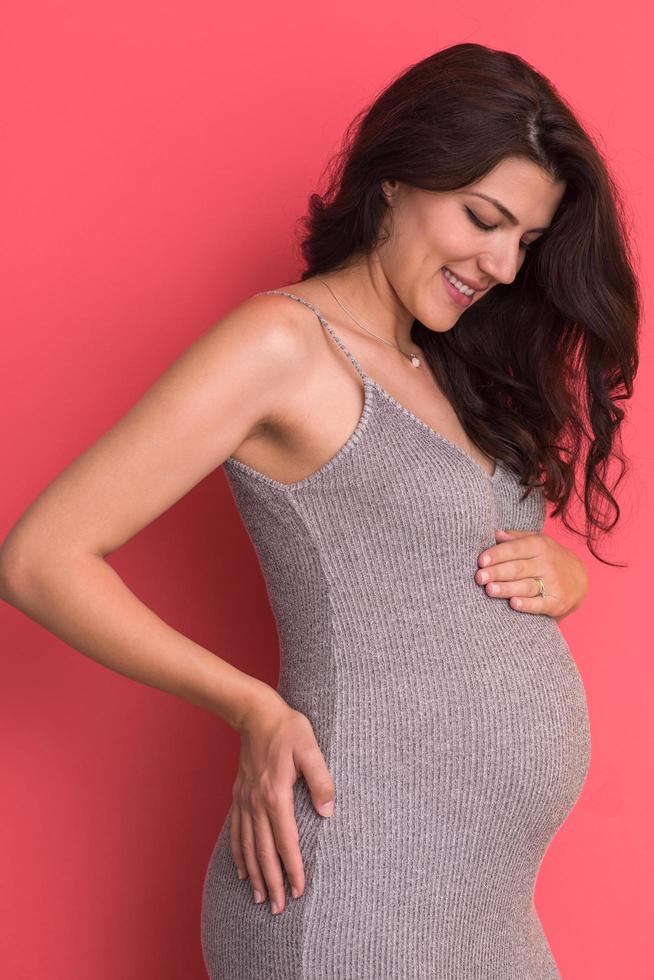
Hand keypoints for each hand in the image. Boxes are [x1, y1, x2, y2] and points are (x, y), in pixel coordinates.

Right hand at [230, 692, 335, 915]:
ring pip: (248, 846)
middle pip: (263, 852)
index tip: (299, 891)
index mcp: (276, 795)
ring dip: (254, 875)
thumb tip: (328, 812)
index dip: (292, 869)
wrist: (255, 713)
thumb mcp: (311, 748)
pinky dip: (238, 854)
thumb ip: (321, 780)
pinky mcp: (239, 796)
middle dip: (271, 882)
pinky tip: (242, 869)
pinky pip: (237, 832)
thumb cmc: (288, 729)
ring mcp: (245, 801)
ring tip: (259, 898)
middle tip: (277, 909)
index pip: (285, 841)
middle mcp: (256, 803)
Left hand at [475, 528, 587, 619]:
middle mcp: (547, 563)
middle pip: (518, 568)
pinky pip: (540, 604)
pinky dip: (527, 604)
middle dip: (497, 572)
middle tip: (479, 577)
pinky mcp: (557, 602)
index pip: (515, 549)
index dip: (497, 554)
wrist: (581, 579)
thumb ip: (516, 538)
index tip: (480, 560)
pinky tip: (514, 603)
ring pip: (526, 586)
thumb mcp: (538, 542)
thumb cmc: (550, 558)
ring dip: (507, 588)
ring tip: (490, 590)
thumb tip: (494, 533)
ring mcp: (554, 583)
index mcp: (539, 545)